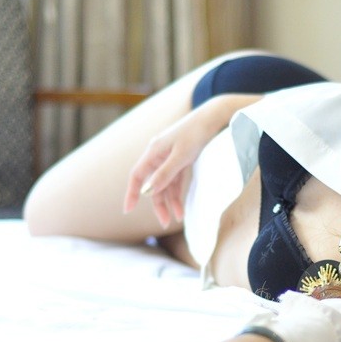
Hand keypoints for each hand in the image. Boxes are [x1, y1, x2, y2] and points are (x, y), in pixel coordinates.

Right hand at [123, 112, 207, 228]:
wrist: (213, 118)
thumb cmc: (195, 134)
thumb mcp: (181, 156)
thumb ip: (165, 174)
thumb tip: (148, 191)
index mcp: (153, 151)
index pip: (136, 176)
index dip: (131, 193)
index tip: (127, 210)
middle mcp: (158, 155)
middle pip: (152, 184)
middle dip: (158, 204)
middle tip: (164, 223)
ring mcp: (169, 158)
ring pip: (165, 184)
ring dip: (171, 201)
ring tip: (179, 218)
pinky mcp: (181, 160)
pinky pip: (175, 180)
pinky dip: (178, 193)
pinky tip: (181, 207)